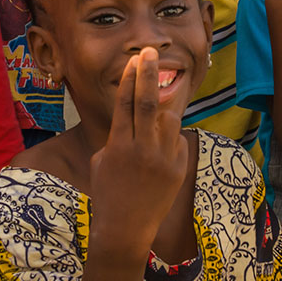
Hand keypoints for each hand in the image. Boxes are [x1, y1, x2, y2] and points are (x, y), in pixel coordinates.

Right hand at [88, 48, 187, 257]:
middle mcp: (142, 149)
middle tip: (149, 51)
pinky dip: (170, 137)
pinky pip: (177, 141)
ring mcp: (163, 159)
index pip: (126, 102)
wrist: (126, 229)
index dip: (130, 78)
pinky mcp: (179, 168)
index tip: (133, 60)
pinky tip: (160, 146)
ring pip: (169, 119)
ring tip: (158, 104)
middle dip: (149, 73)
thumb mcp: (102, 160)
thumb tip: (134, 116)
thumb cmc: (107, 192)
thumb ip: (118, 136)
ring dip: (164, 109)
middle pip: (149, 102)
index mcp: (118, 145)